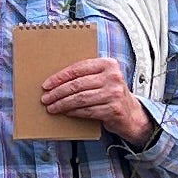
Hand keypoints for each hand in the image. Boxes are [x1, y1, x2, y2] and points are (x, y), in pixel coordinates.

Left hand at [35, 53, 150, 146]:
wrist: (131, 114)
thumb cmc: (111, 93)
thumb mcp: (102, 78)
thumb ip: (86, 75)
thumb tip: (56, 81)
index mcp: (108, 64)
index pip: (78, 68)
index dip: (60, 77)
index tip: (46, 85)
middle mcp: (113, 77)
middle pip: (77, 84)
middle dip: (58, 92)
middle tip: (46, 98)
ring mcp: (115, 93)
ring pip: (80, 98)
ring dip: (62, 104)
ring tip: (52, 107)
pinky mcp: (113, 109)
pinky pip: (87, 111)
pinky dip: (74, 112)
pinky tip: (65, 113)